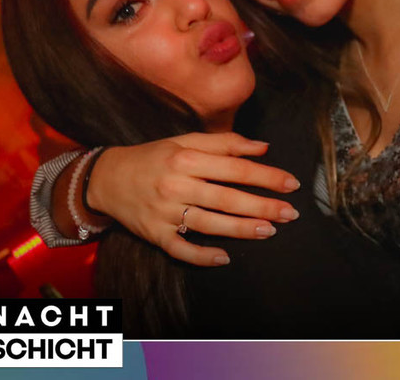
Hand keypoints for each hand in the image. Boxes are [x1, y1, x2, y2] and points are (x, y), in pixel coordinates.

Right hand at [86, 132, 299, 266]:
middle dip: (262, 207)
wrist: (107, 178)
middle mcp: (176, 185)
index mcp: (187, 159)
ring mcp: (164, 213)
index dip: (267, 177)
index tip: (292, 184)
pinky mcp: (154, 234)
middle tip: (290, 213)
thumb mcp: (186, 141)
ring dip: (241, 230)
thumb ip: (226, 143)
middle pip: (227, 198)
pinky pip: (180, 249)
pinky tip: (225, 257)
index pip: (236, 169)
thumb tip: (264, 147)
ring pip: (209, 224)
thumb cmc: (155, 157)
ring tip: (269, 231)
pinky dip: (202, 255)